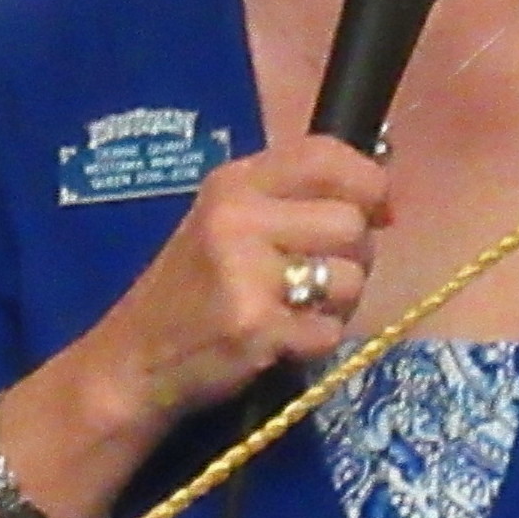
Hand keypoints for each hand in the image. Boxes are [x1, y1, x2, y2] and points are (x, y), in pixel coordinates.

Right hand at [78, 136, 389, 432]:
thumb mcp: (227, 223)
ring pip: (350, 279)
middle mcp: (239, 218)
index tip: (380, 211)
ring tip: (295, 311)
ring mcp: (246, 273)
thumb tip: (384, 204)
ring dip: (337, 305)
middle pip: (351, 224)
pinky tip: (280, 342)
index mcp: (235, 183)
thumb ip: (293, 203)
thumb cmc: (191, 292)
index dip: (370, 181)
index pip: (325, 155)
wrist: (135, 362)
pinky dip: (316, 344)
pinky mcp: (256, 327)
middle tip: (319, 280)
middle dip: (354, 258)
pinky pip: (330, 332)